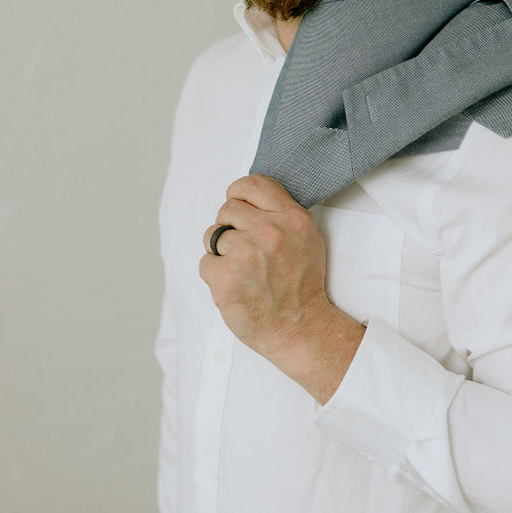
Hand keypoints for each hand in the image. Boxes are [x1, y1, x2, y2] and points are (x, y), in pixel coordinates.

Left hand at [199, 174, 363, 402]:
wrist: (300, 328)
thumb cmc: (301, 285)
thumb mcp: (306, 238)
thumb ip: (281, 214)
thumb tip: (248, 199)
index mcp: (292, 218)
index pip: (251, 184)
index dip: (238, 195)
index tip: (238, 210)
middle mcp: (269, 231)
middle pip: (227, 209)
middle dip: (229, 228)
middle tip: (243, 251)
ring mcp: (246, 254)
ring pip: (212, 235)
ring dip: (220, 253)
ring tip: (241, 271)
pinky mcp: (226, 278)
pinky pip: (205, 262)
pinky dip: (214, 275)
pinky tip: (234, 286)